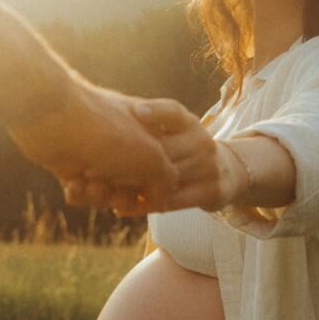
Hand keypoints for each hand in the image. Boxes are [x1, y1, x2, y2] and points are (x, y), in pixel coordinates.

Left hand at [9, 80, 177, 210]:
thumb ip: (166, 180)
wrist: (53, 119)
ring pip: (106, 194)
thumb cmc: (107, 134)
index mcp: (148, 137)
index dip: (152, 189)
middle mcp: (124, 146)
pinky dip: (78, 192)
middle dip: (122, 194)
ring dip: (98, 194)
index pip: (160, 175)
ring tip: (88, 179)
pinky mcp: (71, 165)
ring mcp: (97, 155)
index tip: (142, 187)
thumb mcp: (152, 158)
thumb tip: (160, 199)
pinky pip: (82, 193)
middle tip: (113, 185)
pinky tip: (73, 181)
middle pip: (131, 190)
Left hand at [72, 98, 247, 214]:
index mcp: (188, 122)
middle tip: (93, 167)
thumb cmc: (182, 149)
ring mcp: (208, 166)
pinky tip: (120, 208)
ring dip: (131, 187)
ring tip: (101, 190)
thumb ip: (144, 125)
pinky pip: (171, 202)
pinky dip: (144, 206)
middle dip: (128, 160)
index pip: (172, 111)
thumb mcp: (171, 131)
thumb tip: (102, 111)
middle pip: (163, 151)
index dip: (155, 111)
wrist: (225, 173)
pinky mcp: (211, 191)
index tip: (134, 111)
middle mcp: (201, 140)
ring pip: (164, 178)